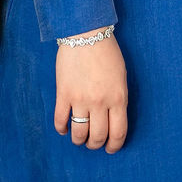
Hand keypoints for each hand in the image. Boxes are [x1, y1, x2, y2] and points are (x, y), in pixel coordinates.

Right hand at [53, 34, 127, 151]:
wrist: (85, 33)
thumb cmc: (107, 52)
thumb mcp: (120, 77)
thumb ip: (118, 98)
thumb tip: (112, 119)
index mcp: (118, 98)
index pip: (118, 132)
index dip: (114, 145)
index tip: (111, 148)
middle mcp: (100, 102)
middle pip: (98, 136)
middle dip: (96, 144)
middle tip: (94, 143)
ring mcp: (80, 99)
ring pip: (78, 133)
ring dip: (79, 140)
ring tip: (79, 138)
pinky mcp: (63, 94)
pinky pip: (60, 120)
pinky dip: (61, 128)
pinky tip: (64, 129)